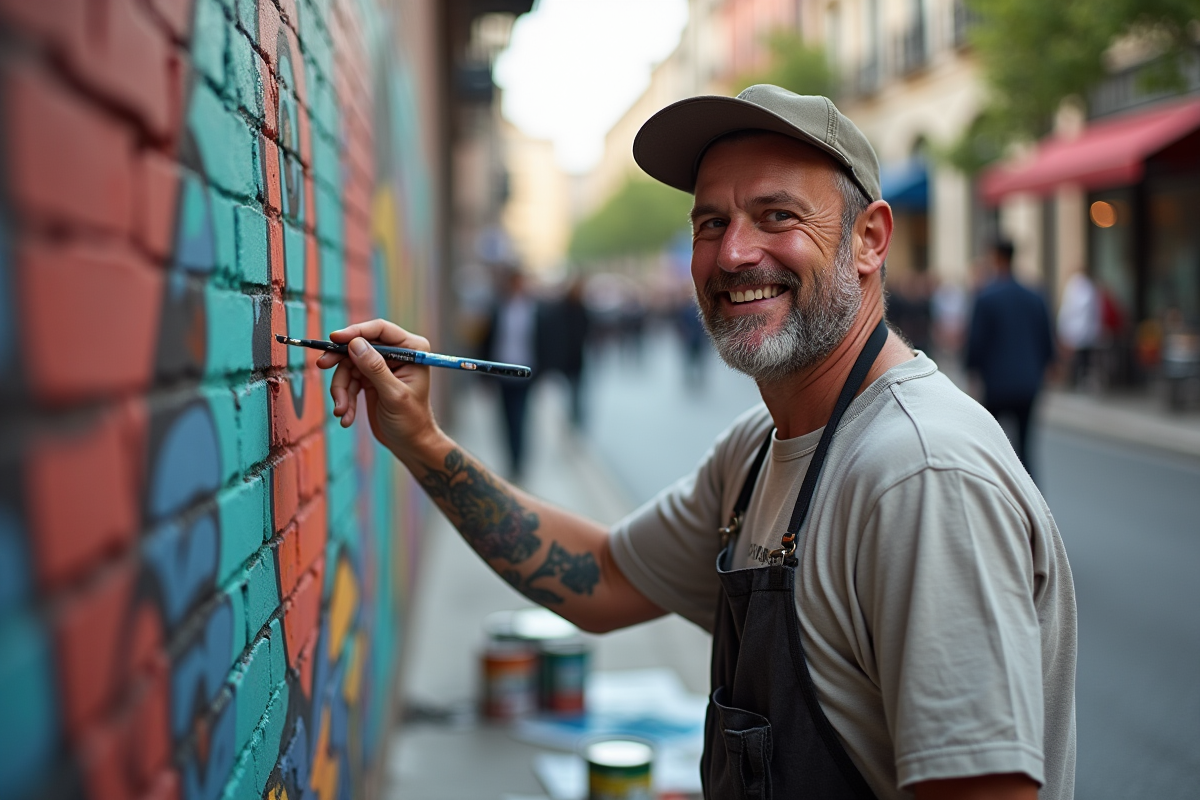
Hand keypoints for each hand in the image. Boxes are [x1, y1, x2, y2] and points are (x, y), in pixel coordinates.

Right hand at [316, 319, 441, 457]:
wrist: (409, 444)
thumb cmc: (411, 421)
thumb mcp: (394, 395)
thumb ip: (375, 369)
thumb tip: (355, 344)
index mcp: (412, 349)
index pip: (380, 330)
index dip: (356, 332)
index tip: (335, 339)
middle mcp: (396, 354)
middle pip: (359, 346)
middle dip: (341, 361)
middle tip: (322, 366)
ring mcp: (381, 366)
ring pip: (349, 366)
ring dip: (341, 390)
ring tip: (342, 411)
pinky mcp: (369, 380)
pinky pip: (348, 381)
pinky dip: (345, 398)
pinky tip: (346, 417)